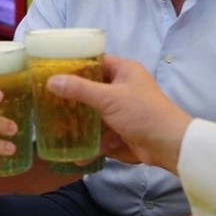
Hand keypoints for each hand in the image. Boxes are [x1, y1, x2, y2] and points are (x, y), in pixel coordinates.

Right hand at [47, 56, 192, 173]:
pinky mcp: (121, 132)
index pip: (95, 62)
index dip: (74, 66)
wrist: (168, 145)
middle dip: (71, 97)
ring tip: (52, 126)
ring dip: (78, 122)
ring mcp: (121, 111)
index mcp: (124, 71)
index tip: (51, 71)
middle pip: (91, 89)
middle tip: (46, 100)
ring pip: (93, 114)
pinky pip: (100, 135)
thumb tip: (51, 80)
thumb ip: (79, 89)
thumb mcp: (109, 98)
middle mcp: (122, 88)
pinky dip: (89, 143)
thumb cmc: (142, 113)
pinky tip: (72, 152)